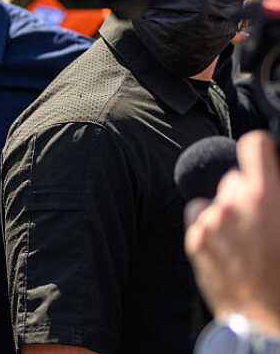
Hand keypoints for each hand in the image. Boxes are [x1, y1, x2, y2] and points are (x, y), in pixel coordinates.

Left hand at [185, 131, 279, 335]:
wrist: (269, 319)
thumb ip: (279, 196)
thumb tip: (273, 180)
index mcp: (266, 196)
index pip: (254, 146)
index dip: (260, 149)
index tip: (262, 154)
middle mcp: (232, 203)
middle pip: (234, 179)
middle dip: (247, 193)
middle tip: (262, 219)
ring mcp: (210, 222)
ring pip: (215, 200)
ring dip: (227, 211)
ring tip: (246, 239)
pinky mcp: (194, 240)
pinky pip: (199, 217)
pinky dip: (209, 226)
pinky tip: (228, 246)